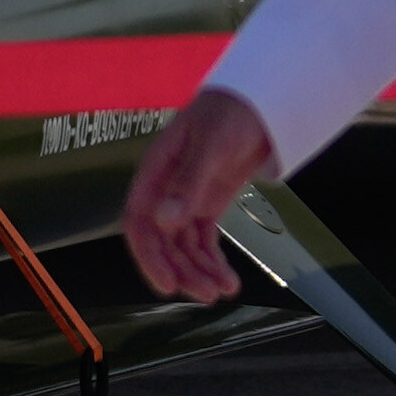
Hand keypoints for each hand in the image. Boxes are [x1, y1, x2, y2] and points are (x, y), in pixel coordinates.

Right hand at [125, 91, 280, 302]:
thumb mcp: (211, 146)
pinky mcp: (205, 206)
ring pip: (184, 247)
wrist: (256, 101)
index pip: (139, 222)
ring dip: (200, 271)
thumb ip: (189, 184)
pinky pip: (202, 241)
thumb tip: (164, 221)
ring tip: (225, 290)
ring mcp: (185, 200)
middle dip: (183, 271)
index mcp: (155, 173)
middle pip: (163, 242)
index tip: (166, 285)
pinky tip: (228, 279)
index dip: (148, 256)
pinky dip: (212, 262)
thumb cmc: (228, 114)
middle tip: (208, 295)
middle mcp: (165, 192)